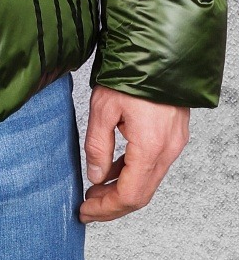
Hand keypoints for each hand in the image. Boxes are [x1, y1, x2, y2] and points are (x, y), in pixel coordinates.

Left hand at [79, 84, 188, 223]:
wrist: (158, 48)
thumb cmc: (129, 72)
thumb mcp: (102, 107)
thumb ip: (98, 146)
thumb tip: (96, 176)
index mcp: (150, 146)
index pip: (129, 195)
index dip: (106, 209)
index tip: (84, 212)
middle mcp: (168, 150)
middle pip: (142, 194)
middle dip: (113, 205)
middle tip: (87, 208)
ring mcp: (174, 143)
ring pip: (149, 181)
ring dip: (122, 191)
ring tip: (95, 192)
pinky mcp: (174, 134)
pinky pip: (153, 165)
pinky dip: (133, 174)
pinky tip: (113, 172)